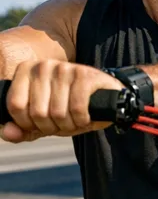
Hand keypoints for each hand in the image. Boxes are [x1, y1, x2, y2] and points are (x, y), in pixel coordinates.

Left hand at [1, 60, 124, 142]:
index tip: (42, 124)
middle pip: (37, 112)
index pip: (15, 106)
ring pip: (58, 112)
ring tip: (75, 121)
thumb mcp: (44, 121)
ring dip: (69, 126)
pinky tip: (86, 118)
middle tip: (63, 124)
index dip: (29, 124)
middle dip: (52, 127)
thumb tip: (8, 133)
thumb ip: (23, 129)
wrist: (107, 98)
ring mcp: (65, 68)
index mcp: (26, 71)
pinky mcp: (85, 75)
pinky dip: (82, 120)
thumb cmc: (70, 108)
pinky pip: (77, 108)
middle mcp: (43, 66)